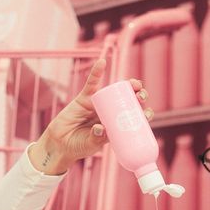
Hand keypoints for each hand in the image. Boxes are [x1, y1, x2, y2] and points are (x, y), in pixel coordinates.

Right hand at [30, 61, 150, 173]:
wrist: (60, 144)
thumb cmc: (78, 146)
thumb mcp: (90, 145)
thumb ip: (96, 139)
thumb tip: (101, 128)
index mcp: (116, 126)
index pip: (133, 118)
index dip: (143, 114)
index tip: (149, 114)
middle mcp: (110, 113)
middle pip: (128, 102)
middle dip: (138, 97)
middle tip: (142, 97)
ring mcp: (98, 104)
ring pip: (115, 91)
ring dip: (127, 85)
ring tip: (135, 83)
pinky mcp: (85, 98)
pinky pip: (91, 83)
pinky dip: (96, 72)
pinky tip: (102, 62)